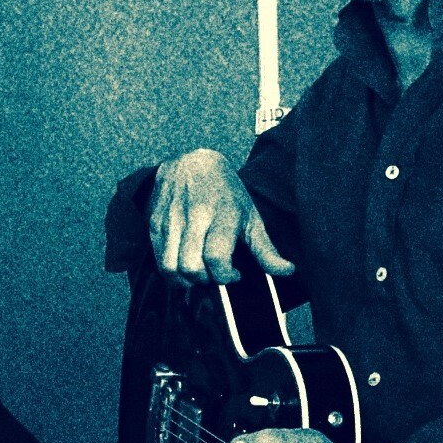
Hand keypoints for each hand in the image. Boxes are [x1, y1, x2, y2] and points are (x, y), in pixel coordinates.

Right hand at [149, 149, 293, 284]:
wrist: (191, 162)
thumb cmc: (225, 192)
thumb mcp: (250, 216)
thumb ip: (266, 249)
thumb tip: (288, 271)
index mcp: (222, 214)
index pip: (216, 258)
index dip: (225, 276)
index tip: (234, 274)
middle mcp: (194, 217)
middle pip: (192, 267)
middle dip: (205, 280)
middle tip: (214, 273)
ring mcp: (171, 220)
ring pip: (170, 268)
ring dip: (185, 280)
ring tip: (198, 273)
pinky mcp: (154, 223)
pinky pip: (158, 259)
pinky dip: (171, 271)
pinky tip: (184, 263)